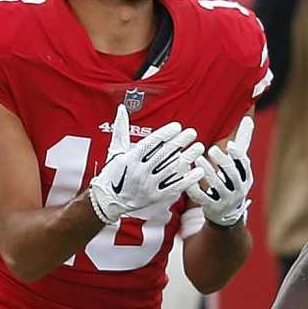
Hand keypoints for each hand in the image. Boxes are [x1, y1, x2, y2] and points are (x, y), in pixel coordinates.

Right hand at [87, 101, 204, 226]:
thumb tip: (122, 107)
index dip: (166, 134)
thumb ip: (121, 128)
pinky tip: (199, 170)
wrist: (108, 201)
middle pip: (164, 154)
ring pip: (172, 169)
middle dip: (180, 142)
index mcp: (130, 158)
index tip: (178, 126)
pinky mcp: (155, 197)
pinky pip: (174, 186)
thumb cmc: (113, 172)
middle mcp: (140, 171)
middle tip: (192, 133)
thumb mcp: (115, 150)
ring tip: (199, 148)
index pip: (151, 143)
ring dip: (188, 157)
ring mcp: (148, 185)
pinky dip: (188, 179)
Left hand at [186, 116, 255, 226]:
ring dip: (207, 172)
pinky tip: (186, 177)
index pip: (244, 166)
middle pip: (232, 176)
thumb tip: (248, 119)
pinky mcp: (211, 208)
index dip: (237, 156)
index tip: (229, 145)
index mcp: (246, 178)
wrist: (226, 215)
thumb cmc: (231, 181)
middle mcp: (238, 190)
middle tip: (211, 149)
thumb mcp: (239, 165)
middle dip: (222, 162)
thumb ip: (242, 143)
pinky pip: (202, 198)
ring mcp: (225, 201)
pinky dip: (194, 187)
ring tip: (197, 159)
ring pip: (217, 186)